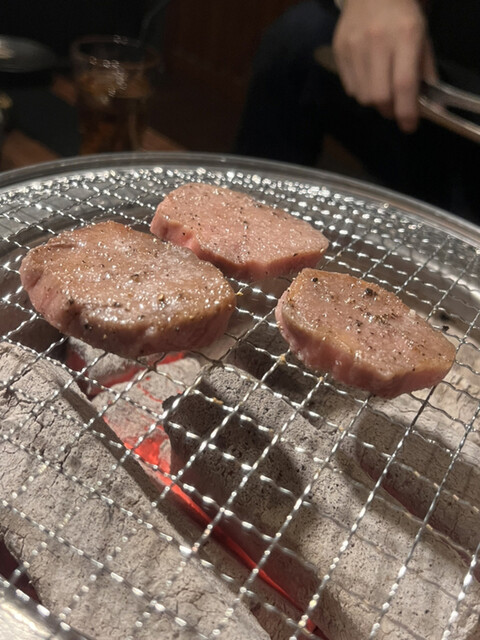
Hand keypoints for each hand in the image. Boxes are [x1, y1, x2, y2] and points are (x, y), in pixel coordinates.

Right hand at [332, 0, 435, 131]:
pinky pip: (350, 87)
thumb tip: (429, 104)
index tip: (409, 126)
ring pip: (362, 96)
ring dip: (374, 101)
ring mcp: (354, 46)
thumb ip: (424, 70)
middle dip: (388, 110)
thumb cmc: (402, 15)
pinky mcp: (339, 50)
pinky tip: (368, 78)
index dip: (406, 111)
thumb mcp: (422, 36)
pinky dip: (361, 91)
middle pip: (378, 96)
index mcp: (405, 36)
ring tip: (381, 89)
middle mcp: (377, 41)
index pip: (403, 84)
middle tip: (395, 108)